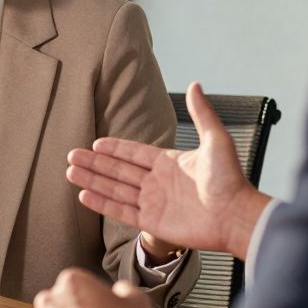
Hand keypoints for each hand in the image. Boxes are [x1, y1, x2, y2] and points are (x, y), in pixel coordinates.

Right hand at [67, 82, 270, 258]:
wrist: (236, 216)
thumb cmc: (230, 179)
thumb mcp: (216, 140)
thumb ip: (201, 113)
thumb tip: (195, 84)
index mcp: (169, 163)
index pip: (134, 153)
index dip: (115, 148)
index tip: (96, 143)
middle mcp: (158, 183)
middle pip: (118, 170)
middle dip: (95, 163)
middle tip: (72, 155)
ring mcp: (153, 203)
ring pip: (115, 189)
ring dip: (92, 180)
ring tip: (71, 171)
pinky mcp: (152, 223)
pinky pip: (121, 211)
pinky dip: (102, 203)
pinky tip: (84, 195)